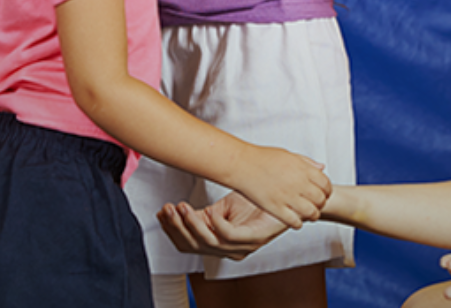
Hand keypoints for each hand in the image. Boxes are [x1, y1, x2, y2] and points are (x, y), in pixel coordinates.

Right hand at [157, 192, 287, 259]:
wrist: (289, 199)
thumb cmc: (260, 203)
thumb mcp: (225, 206)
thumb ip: (205, 213)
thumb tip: (180, 211)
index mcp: (222, 244)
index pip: (189, 244)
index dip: (173, 231)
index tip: (161, 214)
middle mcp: (230, 250)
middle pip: (194, 246)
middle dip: (177, 227)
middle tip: (167, 210)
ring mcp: (242, 247)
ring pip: (208, 242)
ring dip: (191, 224)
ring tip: (181, 208)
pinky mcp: (255, 239)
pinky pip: (228, 236)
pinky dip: (215, 224)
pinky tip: (209, 213)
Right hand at [231, 145, 330, 229]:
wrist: (242, 164)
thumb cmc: (262, 158)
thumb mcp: (289, 155)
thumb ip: (307, 162)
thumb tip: (321, 168)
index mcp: (302, 169)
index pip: (325, 184)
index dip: (327, 190)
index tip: (324, 193)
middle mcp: (298, 183)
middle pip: (321, 199)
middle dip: (321, 204)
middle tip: (317, 205)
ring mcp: (287, 196)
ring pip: (311, 212)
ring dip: (313, 215)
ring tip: (310, 215)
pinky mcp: (276, 208)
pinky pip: (294, 221)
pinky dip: (298, 223)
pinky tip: (296, 221)